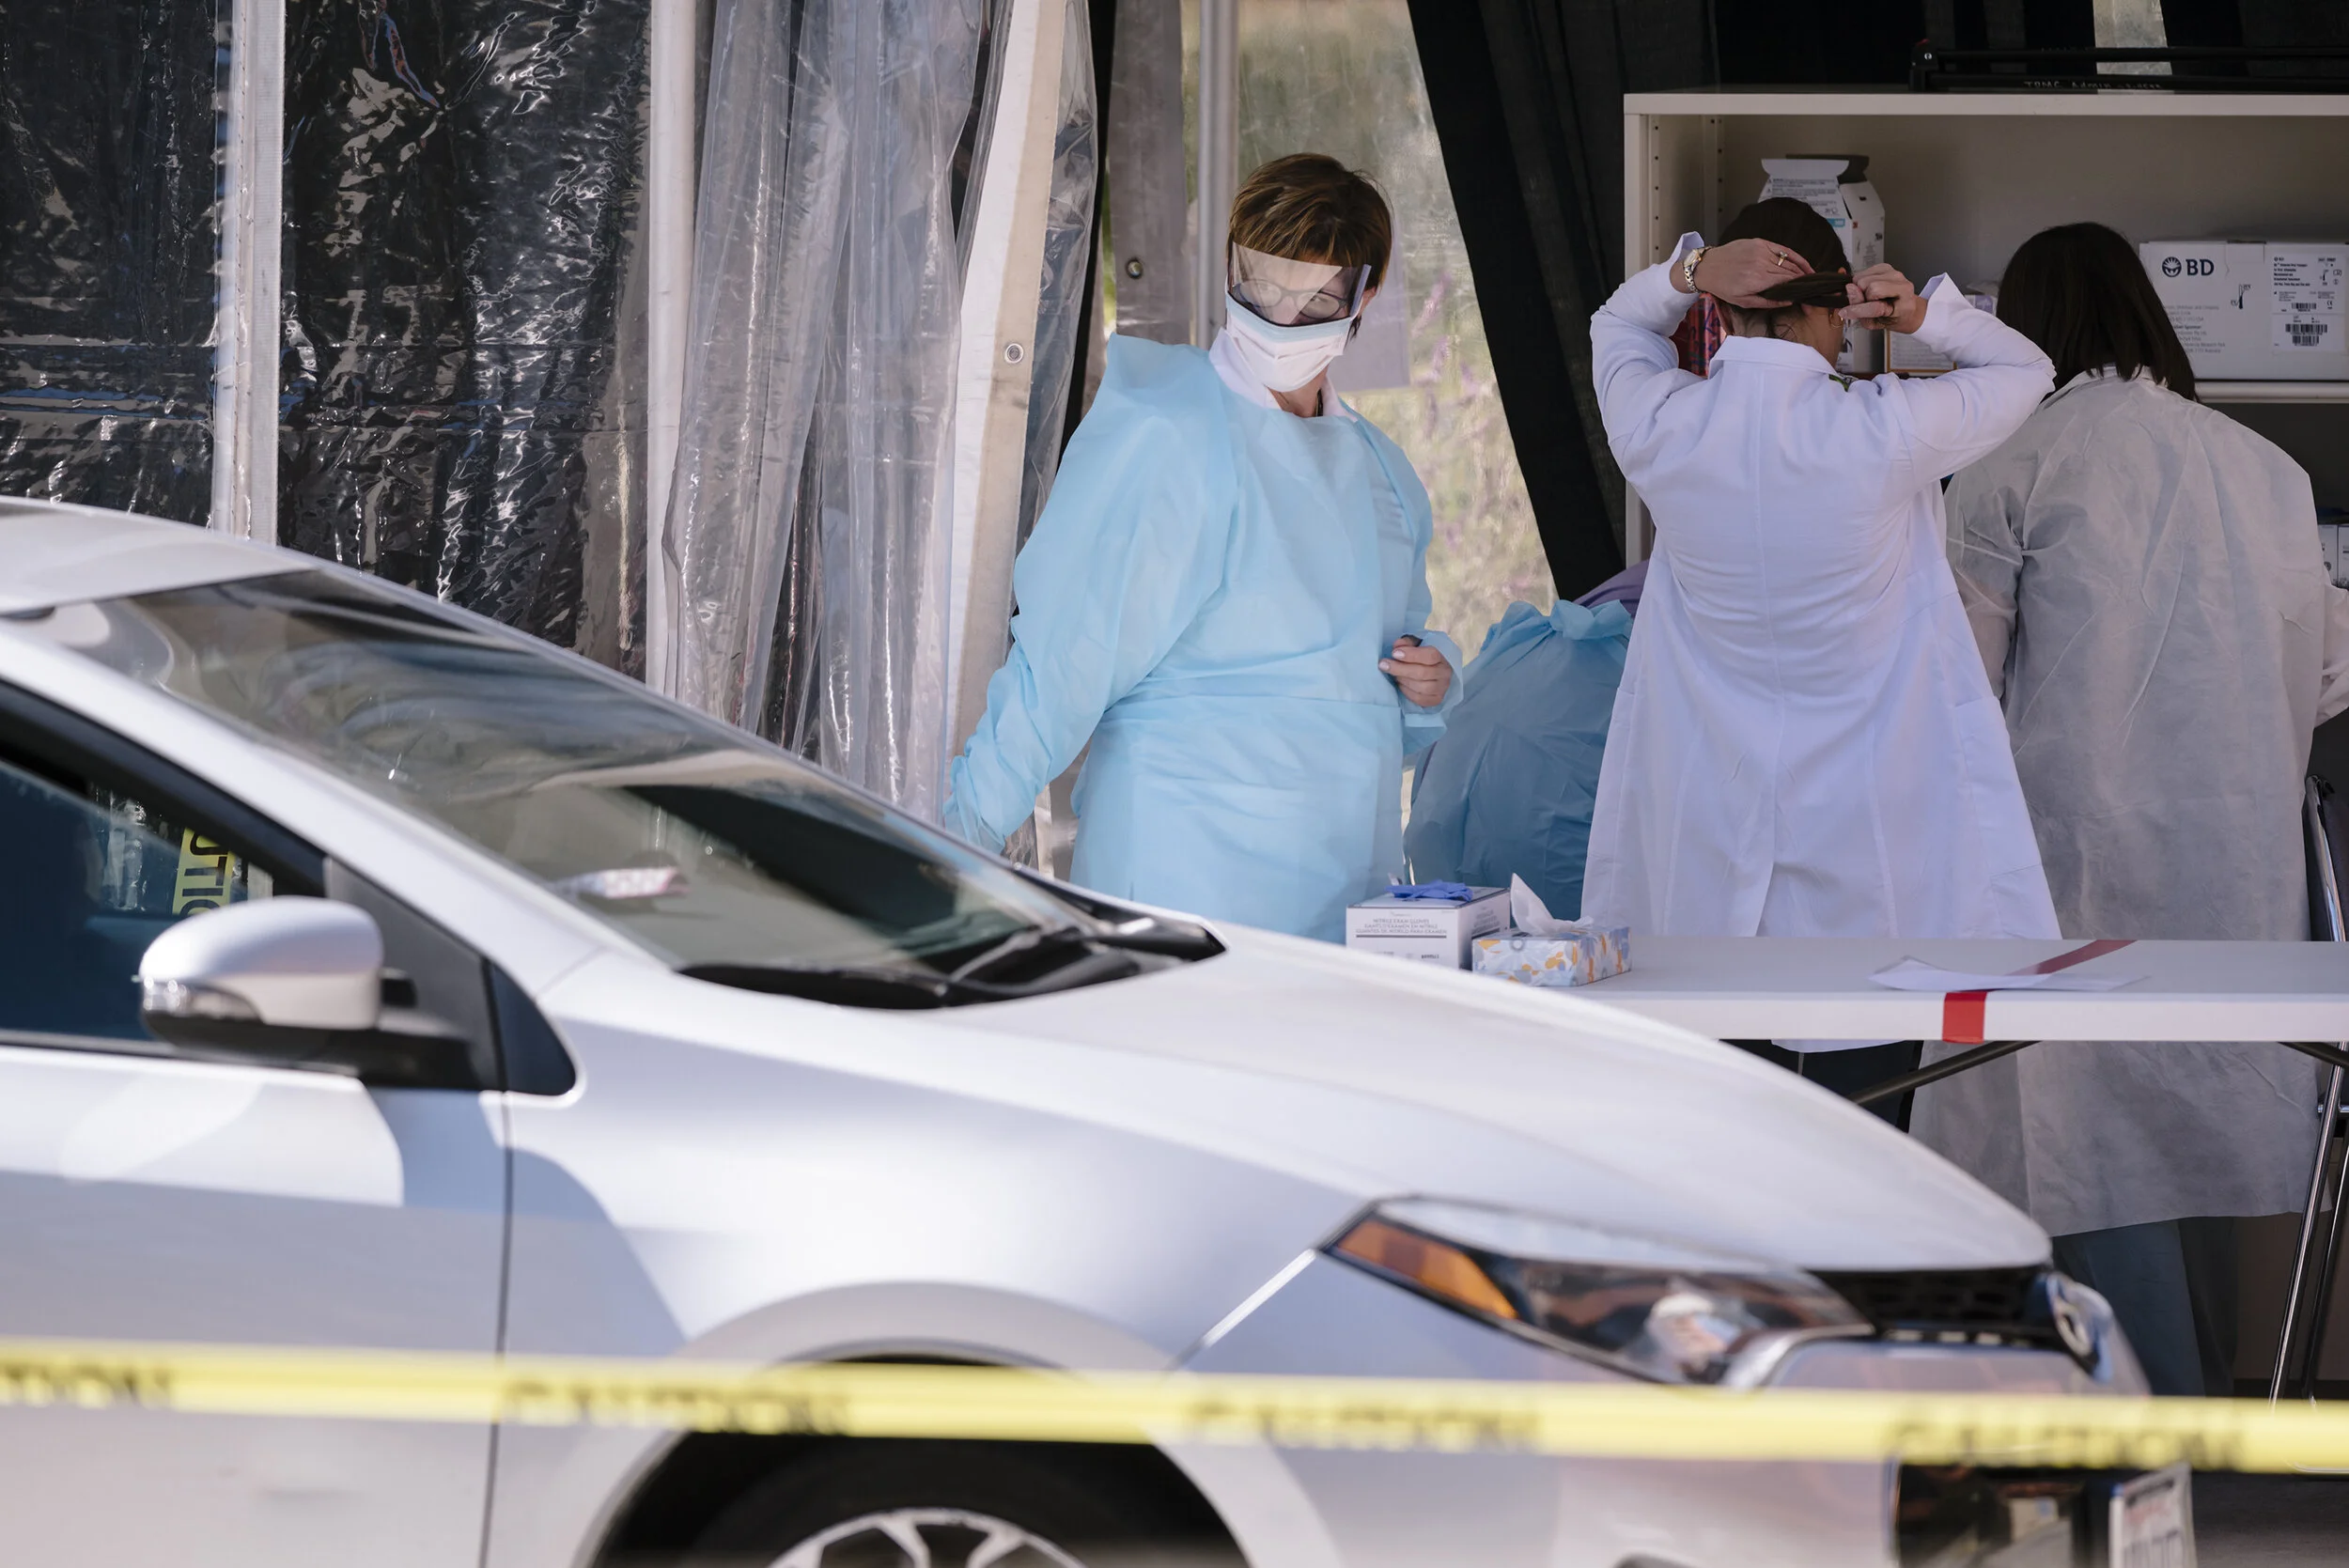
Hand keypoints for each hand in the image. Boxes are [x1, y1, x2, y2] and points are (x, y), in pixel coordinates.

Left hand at [1380, 636, 1452, 707]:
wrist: (1434, 672)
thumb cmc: (1422, 657)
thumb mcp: (1416, 644)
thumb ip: (1407, 642)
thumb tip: (1397, 645)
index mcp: (1443, 656)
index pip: (1430, 655)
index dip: (1411, 655)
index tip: (1394, 653)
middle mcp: (1445, 673)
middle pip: (1422, 672)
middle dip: (1400, 668)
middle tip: (1383, 665)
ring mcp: (1442, 688)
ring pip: (1420, 687)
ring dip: (1403, 680)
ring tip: (1394, 675)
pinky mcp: (1436, 699)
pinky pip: (1419, 698)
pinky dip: (1406, 691)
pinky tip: (1400, 684)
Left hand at [1682, 238, 1811, 307]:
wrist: (1708, 267)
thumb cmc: (1724, 287)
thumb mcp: (1744, 301)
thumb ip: (1768, 302)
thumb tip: (1790, 302)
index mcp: (1758, 280)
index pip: (1788, 283)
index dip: (1801, 291)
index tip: (1810, 298)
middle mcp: (1762, 263)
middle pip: (1791, 272)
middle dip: (1805, 283)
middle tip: (1815, 291)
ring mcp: (1761, 250)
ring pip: (1789, 261)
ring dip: (1802, 269)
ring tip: (1812, 278)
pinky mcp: (1760, 242)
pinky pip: (1783, 250)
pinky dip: (1795, 257)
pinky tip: (1803, 264)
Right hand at [1839, 263, 1926, 333]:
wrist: (1905, 307)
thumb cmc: (1892, 317)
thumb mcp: (1875, 323)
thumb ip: (1861, 311)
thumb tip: (1849, 291)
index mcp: (1904, 305)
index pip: (1876, 307)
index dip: (1858, 310)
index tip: (1845, 312)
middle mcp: (1902, 285)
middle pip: (1869, 287)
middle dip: (1862, 297)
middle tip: (1867, 303)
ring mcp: (1894, 274)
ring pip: (1863, 278)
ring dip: (1861, 289)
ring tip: (1869, 297)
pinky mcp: (1886, 267)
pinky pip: (1862, 273)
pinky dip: (1861, 282)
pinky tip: (1869, 288)